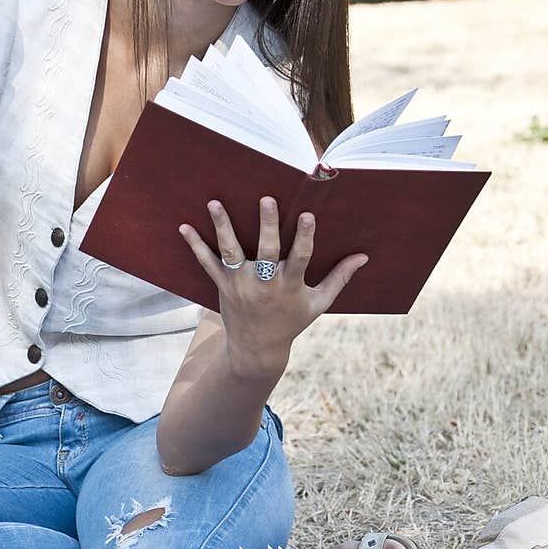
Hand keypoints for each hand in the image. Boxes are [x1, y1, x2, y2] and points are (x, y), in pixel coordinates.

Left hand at [178, 197, 367, 379]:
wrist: (257, 349)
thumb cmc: (291, 322)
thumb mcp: (318, 303)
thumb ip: (339, 278)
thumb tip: (363, 256)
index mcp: (290, 286)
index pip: (300, 258)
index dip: (304, 237)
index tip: (307, 215)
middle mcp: (264, 285)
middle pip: (265, 252)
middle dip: (266, 226)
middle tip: (266, 199)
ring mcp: (240, 285)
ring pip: (231, 253)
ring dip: (223, 227)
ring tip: (215, 203)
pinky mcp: (223, 286)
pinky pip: (207, 263)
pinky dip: (195, 245)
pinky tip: (184, 227)